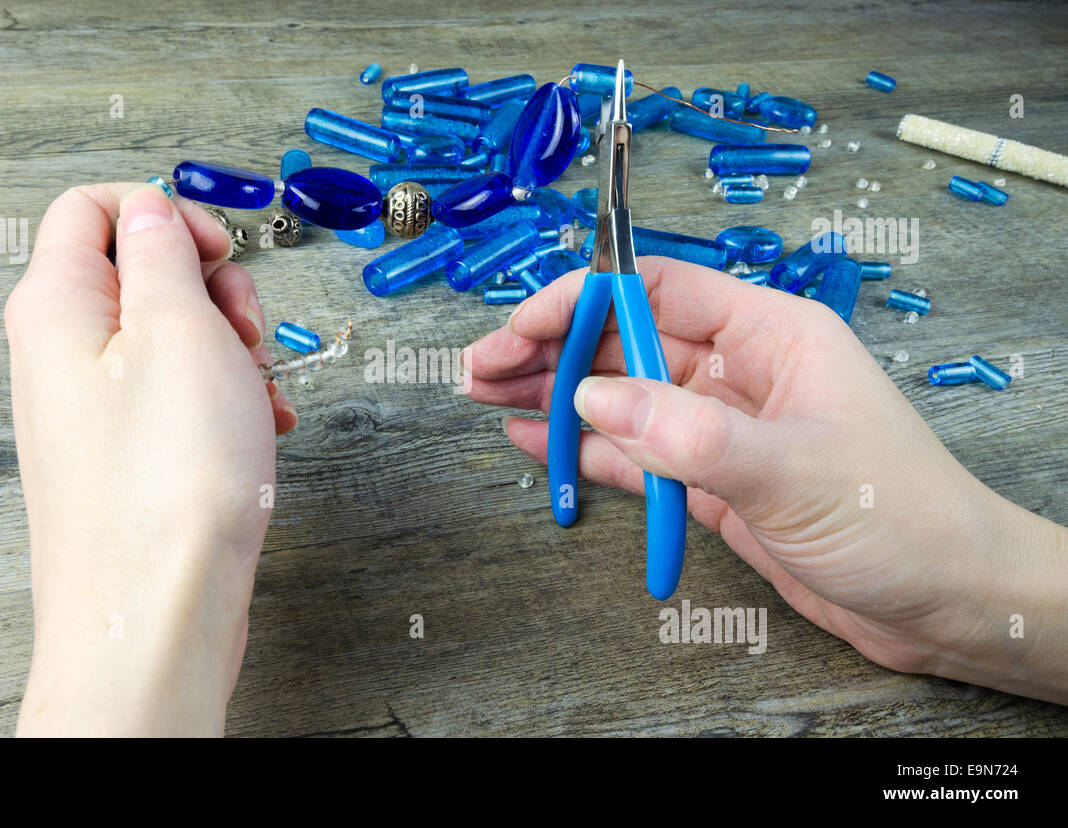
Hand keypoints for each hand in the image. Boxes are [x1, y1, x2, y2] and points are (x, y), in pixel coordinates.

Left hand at [8, 183, 293, 734]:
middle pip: (138, 271)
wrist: (155, 618)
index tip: (219, 250)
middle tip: (245, 331)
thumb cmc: (165, 490)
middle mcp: (59, 354)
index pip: (91, 207)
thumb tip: (152, 211)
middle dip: (210, 289)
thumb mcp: (179, 332)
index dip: (164, 212)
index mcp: (56, 306)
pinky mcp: (124, 456)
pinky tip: (259, 429)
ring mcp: (91, 409)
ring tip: (256, 394)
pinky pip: (176, 397)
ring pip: (168, 338)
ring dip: (229, 350)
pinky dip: (224, 399)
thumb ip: (162, 253)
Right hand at [463, 257, 1067, 702]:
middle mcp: (740, 371)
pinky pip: (632, 454)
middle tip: (481, 368)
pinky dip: (581, 450)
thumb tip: (588, 400)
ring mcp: (720, 427)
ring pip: (619, 398)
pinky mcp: (709, 481)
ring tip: (485, 396)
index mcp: (770, 334)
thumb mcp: (788, 469)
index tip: (524, 324)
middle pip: (625, 342)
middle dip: (551, 350)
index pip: (658, 291)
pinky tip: (533, 444)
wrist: (944, 603)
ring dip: (553, 398)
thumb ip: (684, 434)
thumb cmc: (900, 518)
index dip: (584, 299)